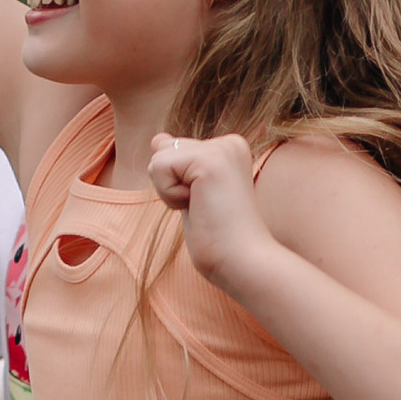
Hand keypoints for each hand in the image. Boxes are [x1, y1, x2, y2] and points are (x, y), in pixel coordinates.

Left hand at [148, 132, 266, 293]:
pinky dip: (169, 195)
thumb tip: (158, 138)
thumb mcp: (192, 193)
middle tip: (205, 209)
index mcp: (228, 148)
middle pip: (164, 151)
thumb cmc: (219, 238)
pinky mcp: (209, 159)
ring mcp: (221, 148)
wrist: (242, 261)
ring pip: (158, 158)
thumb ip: (178, 163)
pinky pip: (159, 167)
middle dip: (172, 186)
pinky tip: (198, 206)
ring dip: (170, 192)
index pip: (174, 150)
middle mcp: (228, 142)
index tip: (208, 205)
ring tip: (203, 208)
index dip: (178, 186)